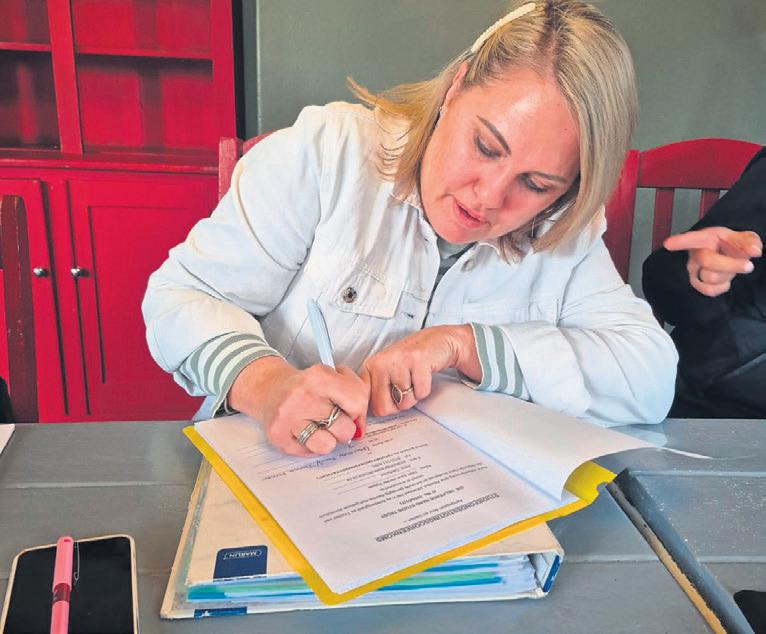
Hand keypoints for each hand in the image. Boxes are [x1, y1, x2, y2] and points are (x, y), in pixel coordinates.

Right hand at [228, 356, 368, 455]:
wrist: (271, 389)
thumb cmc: (307, 386)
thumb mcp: (333, 377)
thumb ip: (355, 395)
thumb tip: (360, 427)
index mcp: (319, 377)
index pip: (358, 401)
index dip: (359, 409)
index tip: (350, 409)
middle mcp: (302, 397)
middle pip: (345, 429)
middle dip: (345, 427)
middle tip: (333, 419)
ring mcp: (288, 418)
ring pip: (327, 445)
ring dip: (328, 439)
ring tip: (319, 428)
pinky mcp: (278, 435)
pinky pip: (308, 453)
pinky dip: (310, 445)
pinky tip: (304, 431)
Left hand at [360, 325, 478, 415]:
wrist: (436, 341)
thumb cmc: (409, 361)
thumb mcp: (385, 373)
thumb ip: (374, 393)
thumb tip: (362, 425)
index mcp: (369, 367)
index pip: (364, 401)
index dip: (374, 410)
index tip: (380, 412)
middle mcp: (380, 363)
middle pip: (383, 408)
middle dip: (397, 404)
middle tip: (404, 387)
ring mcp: (398, 361)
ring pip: (404, 402)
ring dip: (413, 395)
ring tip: (414, 377)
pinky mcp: (417, 361)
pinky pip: (421, 393)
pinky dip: (425, 389)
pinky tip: (423, 374)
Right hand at [664, 227, 761, 296]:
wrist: (727, 256)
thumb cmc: (731, 246)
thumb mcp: (743, 238)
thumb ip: (749, 241)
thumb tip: (755, 251)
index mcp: (705, 238)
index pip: (692, 239)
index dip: (680, 242)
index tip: (668, 244)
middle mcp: (695, 253)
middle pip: (707, 261)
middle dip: (731, 265)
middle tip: (749, 266)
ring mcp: (693, 270)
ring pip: (711, 277)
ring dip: (727, 275)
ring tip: (730, 268)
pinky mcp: (696, 284)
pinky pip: (709, 290)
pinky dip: (723, 287)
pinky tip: (725, 280)